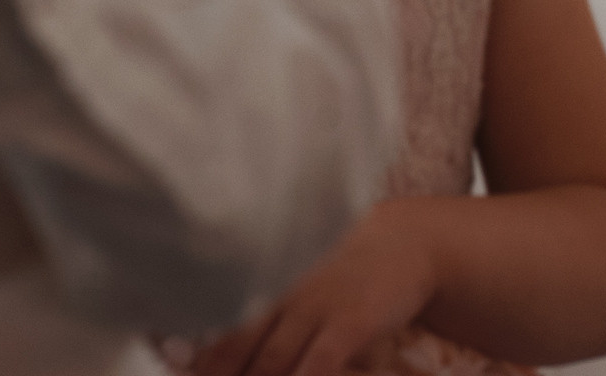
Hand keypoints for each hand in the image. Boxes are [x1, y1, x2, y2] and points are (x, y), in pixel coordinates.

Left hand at [192, 201, 439, 375]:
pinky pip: (319, 364)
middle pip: (233, 356)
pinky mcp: (350, 322)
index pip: (215, 336)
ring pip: (269, 365)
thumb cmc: (346, 268)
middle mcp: (280, 298)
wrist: (408, 241)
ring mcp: (315, 309)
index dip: (197, 369)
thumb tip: (214, 357)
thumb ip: (264, 312)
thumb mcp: (299, 278)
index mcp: (263, 289)